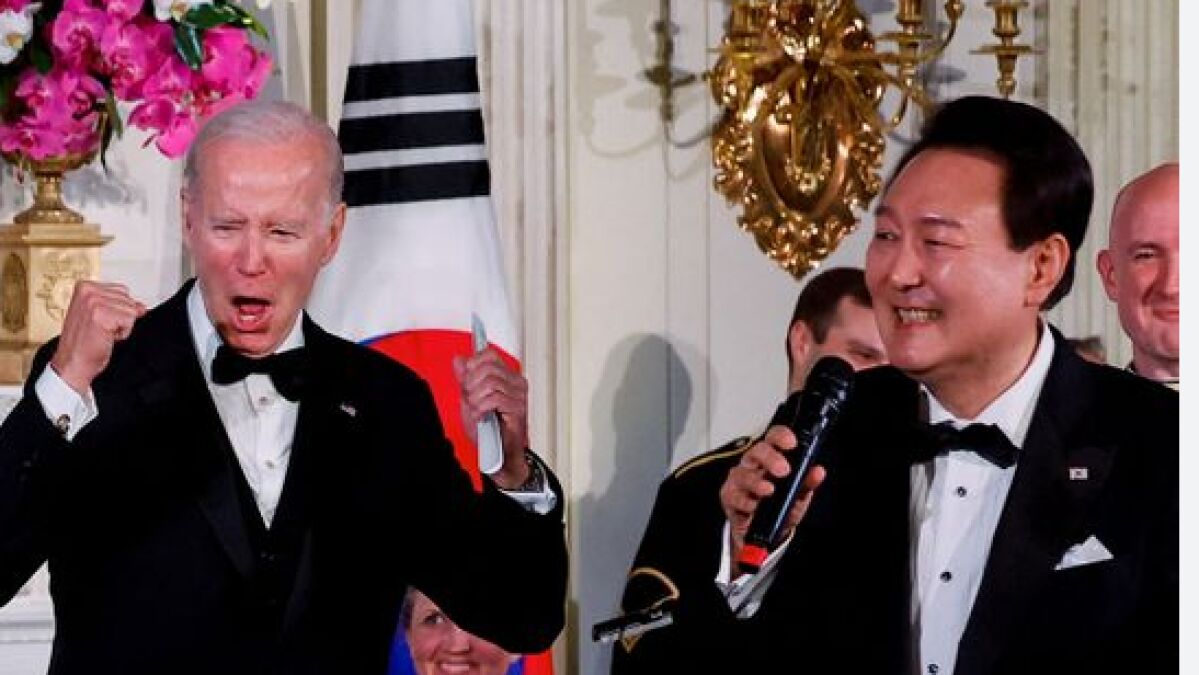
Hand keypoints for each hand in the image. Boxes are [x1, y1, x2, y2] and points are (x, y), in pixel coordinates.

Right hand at [49, 281, 146, 394]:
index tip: (101, 321)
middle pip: (128, 299)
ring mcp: (93, 301)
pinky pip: (130, 320)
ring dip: (121, 326)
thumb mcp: (102, 317)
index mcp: (84, 286)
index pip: (122, 290)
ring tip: (102, 333)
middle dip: (121, 318)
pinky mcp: (100, 314)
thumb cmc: (83, 344)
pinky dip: (123, 333)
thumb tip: (141, 306)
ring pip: (131, 309)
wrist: (72, 363)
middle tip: (101, 329)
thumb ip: (121, 306)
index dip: (118, 310)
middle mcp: (87, 290)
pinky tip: (106, 337)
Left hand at [452, 348, 529, 488]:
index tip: (466, 380)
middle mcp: (516, 383)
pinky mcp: (518, 408)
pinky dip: (482, 408)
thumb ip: (465, 379)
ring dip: (476, 399)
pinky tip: (481, 416)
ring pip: (490, 383)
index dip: (473, 365)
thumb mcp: (470, 399)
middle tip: (470, 399)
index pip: (489, 355)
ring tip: (476, 410)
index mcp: (507, 377)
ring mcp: (519, 395)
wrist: (497, 454)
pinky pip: (495, 398)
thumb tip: (459, 360)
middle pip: (488, 368)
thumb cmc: (489, 430)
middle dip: (471, 384)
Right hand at [720, 425, 825, 573]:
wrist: (765, 532)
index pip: (774, 438)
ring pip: (743, 473)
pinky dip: (745, 502)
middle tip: (783, 470)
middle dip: (771, 458)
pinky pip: (734, 496)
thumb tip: (818, 472)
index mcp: (771, 458)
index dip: (781, 436)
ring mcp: (739, 479)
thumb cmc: (780, 507)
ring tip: (769, 490)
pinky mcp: (730, 496)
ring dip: (757, 482)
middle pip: (757, 451)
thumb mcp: (798, 496)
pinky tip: (755, 506)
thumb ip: (807, 483)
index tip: (791, 443)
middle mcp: (753, 464)